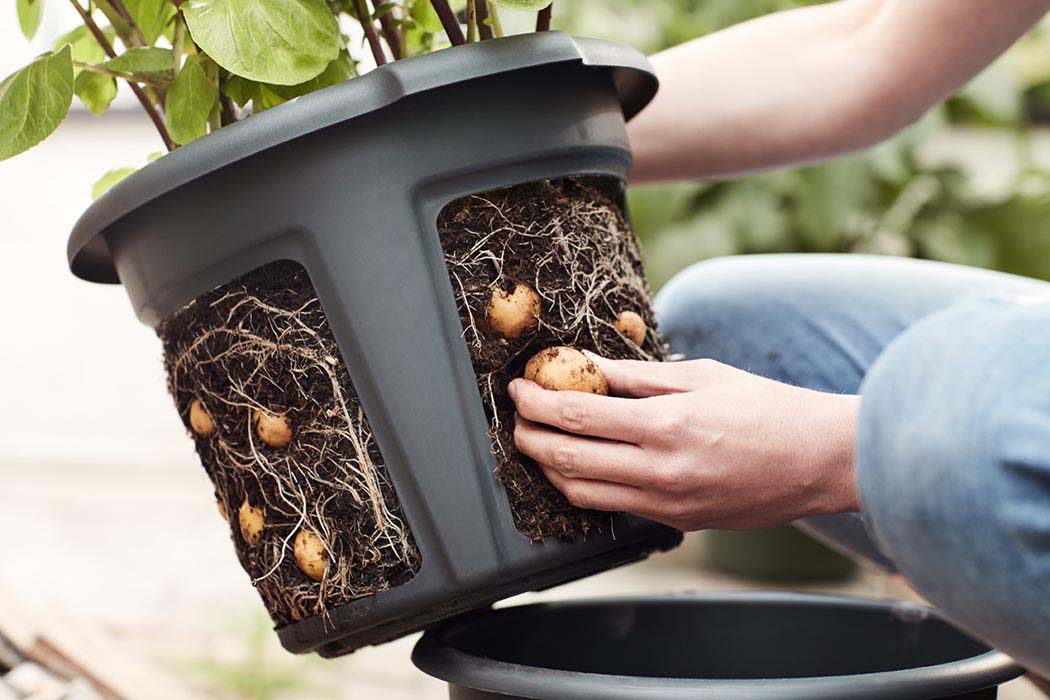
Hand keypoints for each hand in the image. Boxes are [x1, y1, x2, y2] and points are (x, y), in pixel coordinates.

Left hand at [509, 355, 860, 530]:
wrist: (819, 461)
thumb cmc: (766, 409)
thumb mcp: (699, 376)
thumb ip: (635, 375)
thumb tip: (584, 366)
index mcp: (666, 426)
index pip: (575, 417)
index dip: (536, 403)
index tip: (519, 389)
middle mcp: (661, 471)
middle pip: (566, 460)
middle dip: (528, 438)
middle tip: (518, 418)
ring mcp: (667, 504)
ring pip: (581, 493)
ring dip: (548, 468)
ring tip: (540, 442)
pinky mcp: (676, 522)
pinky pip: (613, 507)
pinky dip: (585, 485)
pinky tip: (581, 465)